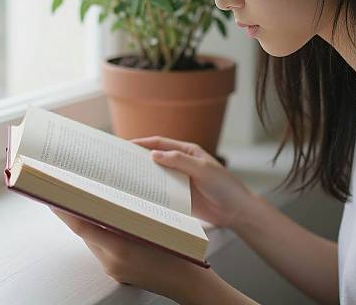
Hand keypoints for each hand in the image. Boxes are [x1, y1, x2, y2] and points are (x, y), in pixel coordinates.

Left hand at [49, 206, 213, 301]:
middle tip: (65, 189)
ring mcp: (113, 268)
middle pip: (84, 231)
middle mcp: (111, 261)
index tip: (52, 193)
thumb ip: (126, 216)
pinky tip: (104, 219)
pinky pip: (101, 247)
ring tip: (83, 199)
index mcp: (118, 249)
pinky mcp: (118, 271)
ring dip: (86, 220)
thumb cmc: (176, 252)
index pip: (81, 225)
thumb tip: (104, 199)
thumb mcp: (152, 227)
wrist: (187, 282)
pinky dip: (98, 232)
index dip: (64, 209)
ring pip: (92, 238)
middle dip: (73, 211)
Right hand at [129, 136, 255, 228]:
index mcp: (187, 151)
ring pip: (156, 176)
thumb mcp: (202, 170)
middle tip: (119, 162)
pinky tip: (139, 196)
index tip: (126, 145)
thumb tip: (153, 154)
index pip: (161, 144)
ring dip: (142, 177)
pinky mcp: (179, 196)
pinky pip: (162, 192)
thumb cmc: (224, 185)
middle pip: (155, 158)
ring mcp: (179, 180)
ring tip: (123, 180)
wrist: (236, 211)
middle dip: (138, 159)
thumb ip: (179, 161)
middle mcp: (180, 164)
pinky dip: (151, 193)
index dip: (143, 143)